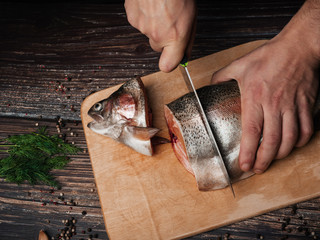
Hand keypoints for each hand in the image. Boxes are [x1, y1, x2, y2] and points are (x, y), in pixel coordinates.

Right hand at [124, 0, 196, 71]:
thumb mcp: (191, 17)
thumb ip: (187, 39)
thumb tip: (184, 55)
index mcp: (175, 36)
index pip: (167, 66)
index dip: (169, 62)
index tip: (172, 58)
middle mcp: (157, 34)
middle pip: (157, 46)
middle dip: (163, 38)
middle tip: (170, 21)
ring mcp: (142, 26)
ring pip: (148, 32)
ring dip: (154, 24)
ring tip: (160, 8)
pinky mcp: (132, 17)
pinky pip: (139, 21)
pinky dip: (144, 15)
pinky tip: (151, 4)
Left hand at [211, 0, 319, 173]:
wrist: (298, 47)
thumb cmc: (269, 56)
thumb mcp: (239, 65)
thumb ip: (222, 77)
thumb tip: (210, 85)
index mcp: (255, 98)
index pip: (251, 132)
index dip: (248, 152)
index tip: (244, 165)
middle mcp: (274, 106)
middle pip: (272, 141)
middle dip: (264, 160)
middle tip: (257, 169)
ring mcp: (292, 106)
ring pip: (290, 139)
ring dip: (282, 154)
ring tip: (272, 161)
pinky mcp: (306, 104)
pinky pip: (307, 129)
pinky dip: (301, 141)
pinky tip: (293, 145)